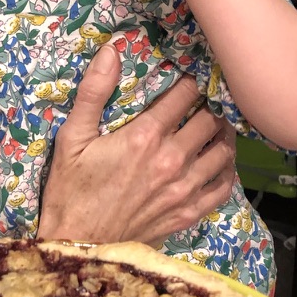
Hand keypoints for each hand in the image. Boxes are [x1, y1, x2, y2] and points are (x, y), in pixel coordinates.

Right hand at [38, 45, 234, 244]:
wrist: (76, 245)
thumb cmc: (70, 192)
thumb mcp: (72, 138)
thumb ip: (94, 92)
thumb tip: (111, 50)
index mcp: (144, 137)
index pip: (185, 96)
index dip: (190, 82)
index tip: (189, 78)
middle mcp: (171, 161)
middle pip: (209, 120)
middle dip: (209, 106)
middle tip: (203, 102)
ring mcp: (183, 190)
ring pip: (222, 152)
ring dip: (222, 135)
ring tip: (215, 127)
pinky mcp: (186, 214)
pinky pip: (222, 188)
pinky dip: (226, 171)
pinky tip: (219, 163)